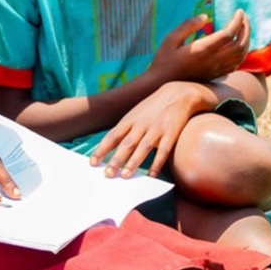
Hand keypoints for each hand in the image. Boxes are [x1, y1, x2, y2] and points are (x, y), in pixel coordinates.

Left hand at [90, 81, 213, 178]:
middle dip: (116, 159)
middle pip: (126, 144)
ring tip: (125, 176)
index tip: (92, 162)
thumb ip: (126, 129)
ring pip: (143, 147)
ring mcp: (156, 128)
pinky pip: (164, 150)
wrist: (178, 93)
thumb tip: (111, 146)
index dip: (102, 149)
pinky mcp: (172, 132)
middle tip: (107, 174)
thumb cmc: (153, 108)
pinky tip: (152, 175)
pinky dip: (158, 163)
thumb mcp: (136, 114)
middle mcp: (141, 124)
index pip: (112, 136)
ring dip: (133, 162)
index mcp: (130, 119)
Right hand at [151, 9, 249, 83]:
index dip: (237, 21)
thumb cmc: (164, 60)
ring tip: (244, 28)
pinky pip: (236, 63)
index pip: (228, 33)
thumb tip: (205, 16)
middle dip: (246, 28)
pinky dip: (242, 52)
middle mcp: (213, 60)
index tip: (239, 11)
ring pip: (241, 54)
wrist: (162, 83)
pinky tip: (238, 44)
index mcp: (202, 49)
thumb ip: (187, 26)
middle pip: (239, 44)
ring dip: (247, 40)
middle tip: (244, 17)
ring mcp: (216, 69)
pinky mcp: (216, 74)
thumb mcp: (170, 39)